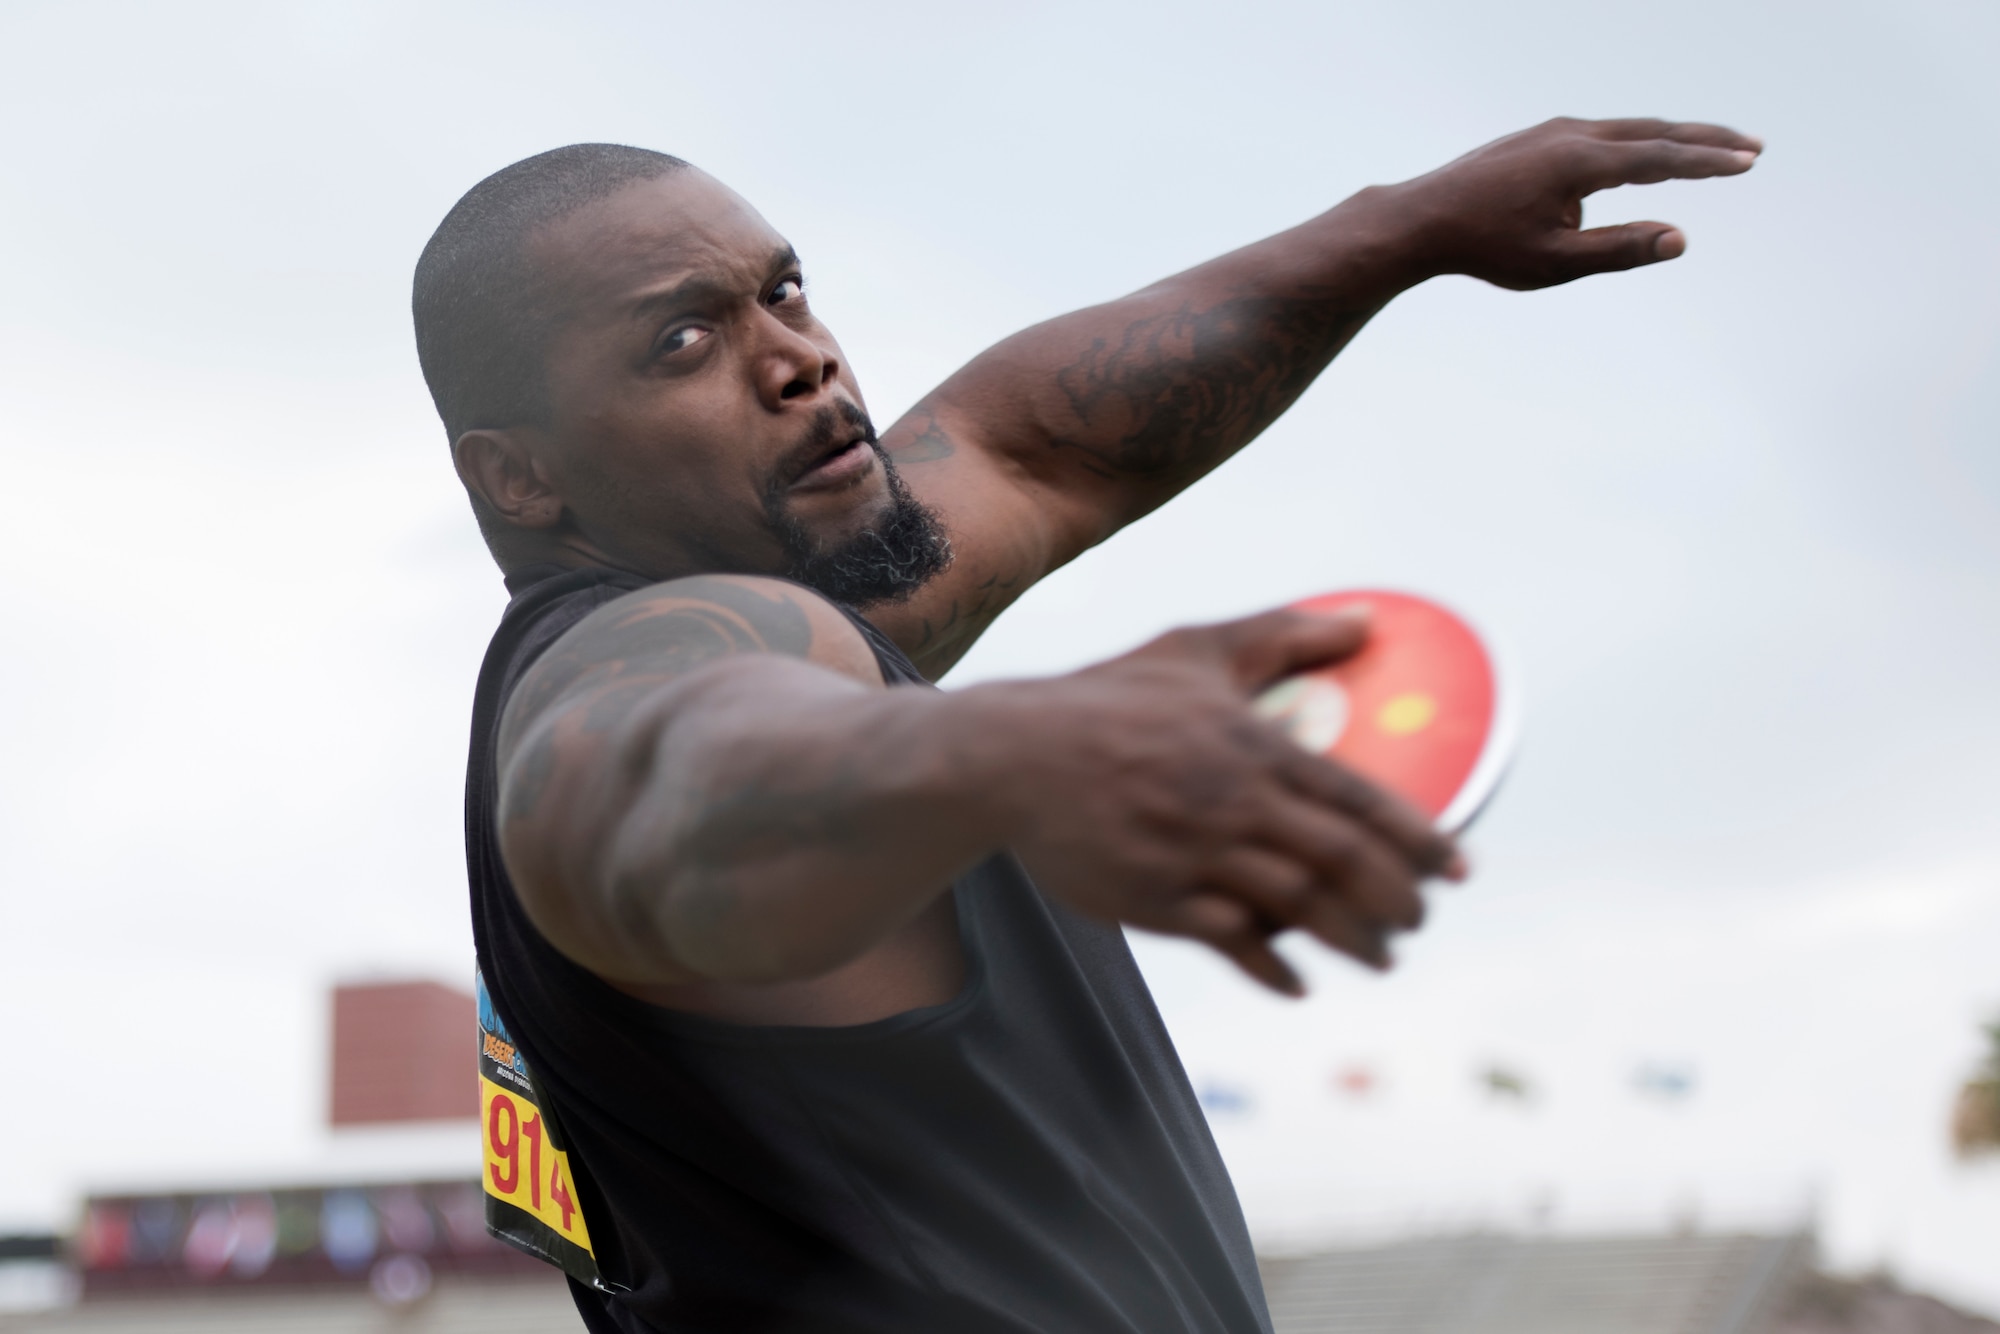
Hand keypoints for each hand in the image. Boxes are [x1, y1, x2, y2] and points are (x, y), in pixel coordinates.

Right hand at [987, 607, 1463, 994]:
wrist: (1011, 757)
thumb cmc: (1108, 699)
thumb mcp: (1197, 649)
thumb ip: (1283, 635)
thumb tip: (1365, 621)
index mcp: (1254, 746)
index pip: (1361, 802)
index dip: (1422, 840)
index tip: (1459, 869)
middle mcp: (1235, 804)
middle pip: (1345, 864)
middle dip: (1397, 901)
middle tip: (1418, 919)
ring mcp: (1196, 857)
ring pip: (1300, 910)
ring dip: (1353, 941)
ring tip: (1381, 958)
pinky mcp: (1156, 901)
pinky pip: (1232, 943)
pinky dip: (1274, 967)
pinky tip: (1298, 983)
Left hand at [1389, 117, 1761, 290]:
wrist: (1420, 219)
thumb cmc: (1483, 247)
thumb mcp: (1555, 261)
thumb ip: (1619, 249)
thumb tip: (1680, 239)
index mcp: (1579, 161)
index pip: (1661, 157)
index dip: (1709, 162)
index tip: (1750, 162)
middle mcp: (1570, 134)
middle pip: (1653, 131)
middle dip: (1705, 141)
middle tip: (1752, 148)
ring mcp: (1552, 131)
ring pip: (1626, 130)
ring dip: (1670, 140)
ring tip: (1705, 155)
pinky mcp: (1537, 139)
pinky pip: (1598, 138)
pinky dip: (1631, 146)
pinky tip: (1633, 169)